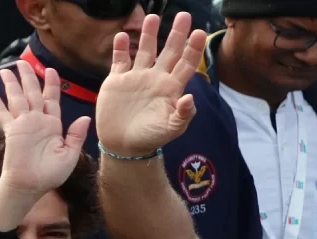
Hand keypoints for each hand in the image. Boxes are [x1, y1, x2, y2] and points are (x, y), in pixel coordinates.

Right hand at [0, 61, 90, 196]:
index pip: (52, 100)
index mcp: (53, 126)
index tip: (50, 70)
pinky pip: (3, 115)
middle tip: (23, 62)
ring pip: (17, 99)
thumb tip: (85, 118)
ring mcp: (23, 125)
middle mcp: (37, 121)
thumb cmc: (51, 174)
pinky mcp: (11, 132)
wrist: (31, 186)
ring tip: (6, 69)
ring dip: (12, 84)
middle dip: (29, 77)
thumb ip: (76, 136)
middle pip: (33, 94)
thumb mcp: (70, 155)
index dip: (51, 85)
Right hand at [95, 12, 206, 156]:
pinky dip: (120, 48)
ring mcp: (137, 77)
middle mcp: (156, 78)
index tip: (199, 33)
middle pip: (169, 51)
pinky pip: (119, 60)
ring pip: (145, 50)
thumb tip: (190, 98)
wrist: (123, 145)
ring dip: (149, 34)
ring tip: (153, 17)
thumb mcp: (171, 129)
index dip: (193, 49)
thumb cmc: (150, 138)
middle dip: (177, 34)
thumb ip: (183, 115)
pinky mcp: (118, 80)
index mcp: (171, 88)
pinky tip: (121, 36)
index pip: (186, 64)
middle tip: (184, 15)